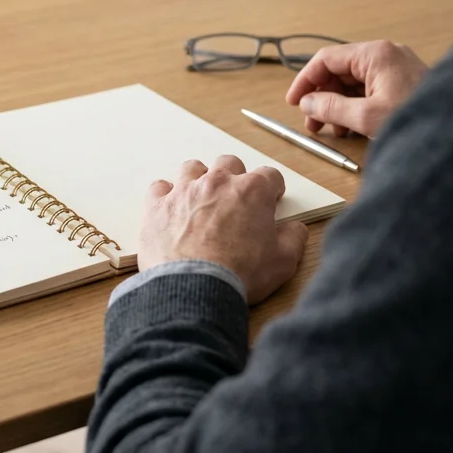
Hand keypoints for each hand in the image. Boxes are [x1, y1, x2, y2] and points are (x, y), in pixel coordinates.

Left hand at [140, 156, 308, 304]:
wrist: (195, 287)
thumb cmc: (239, 273)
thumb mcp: (283, 261)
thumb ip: (293, 239)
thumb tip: (294, 229)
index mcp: (252, 191)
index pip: (269, 176)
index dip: (272, 189)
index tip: (271, 199)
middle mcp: (217, 183)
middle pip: (229, 164)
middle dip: (236, 178)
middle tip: (236, 201)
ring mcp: (185, 191)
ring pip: (193, 169)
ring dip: (199, 180)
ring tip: (202, 201)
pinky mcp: (157, 206)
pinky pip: (159, 187)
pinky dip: (165, 196)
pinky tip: (171, 209)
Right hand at [285, 41, 428, 138]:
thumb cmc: (419, 119)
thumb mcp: (366, 116)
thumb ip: (330, 107)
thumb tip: (308, 102)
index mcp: (376, 54)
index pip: (326, 59)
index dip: (305, 80)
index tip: (293, 101)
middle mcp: (386, 55)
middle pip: (340, 70)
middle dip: (322, 96)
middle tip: (312, 122)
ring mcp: (397, 68)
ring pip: (354, 82)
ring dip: (337, 104)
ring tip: (332, 129)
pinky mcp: (404, 82)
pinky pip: (370, 89)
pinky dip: (356, 105)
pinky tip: (352, 126)